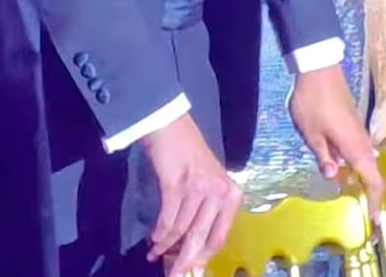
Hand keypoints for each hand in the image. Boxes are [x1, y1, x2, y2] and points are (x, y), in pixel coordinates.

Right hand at [142, 113, 242, 276]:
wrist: (169, 124)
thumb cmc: (189, 153)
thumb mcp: (209, 181)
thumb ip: (208, 210)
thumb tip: (194, 247)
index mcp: (231, 194)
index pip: (220, 237)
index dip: (203, 257)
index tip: (191, 270)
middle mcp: (218, 193)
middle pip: (200, 238)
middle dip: (184, 260)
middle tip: (173, 275)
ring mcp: (198, 188)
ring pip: (181, 230)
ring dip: (166, 246)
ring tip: (155, 253)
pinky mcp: (176, 185)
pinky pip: (167, 219)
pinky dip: (159, 232)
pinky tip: (153, 239)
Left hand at [289, 65, 383, 214]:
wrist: (318, 68)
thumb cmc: (313, 102)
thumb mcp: (311, 133)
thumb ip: (323, 156)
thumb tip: (333, 176)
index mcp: (356, 149)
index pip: (375, 182)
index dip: (376, 203)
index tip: (374, 221)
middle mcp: (363, 142)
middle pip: (371, 173)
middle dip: (366, 192)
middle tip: (357, 209)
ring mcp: (358, 130)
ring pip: (362, 160)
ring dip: (357, 175)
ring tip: (343, 189)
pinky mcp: (352, 121)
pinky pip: (355, 148)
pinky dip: (350, 161)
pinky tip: (335, 164)